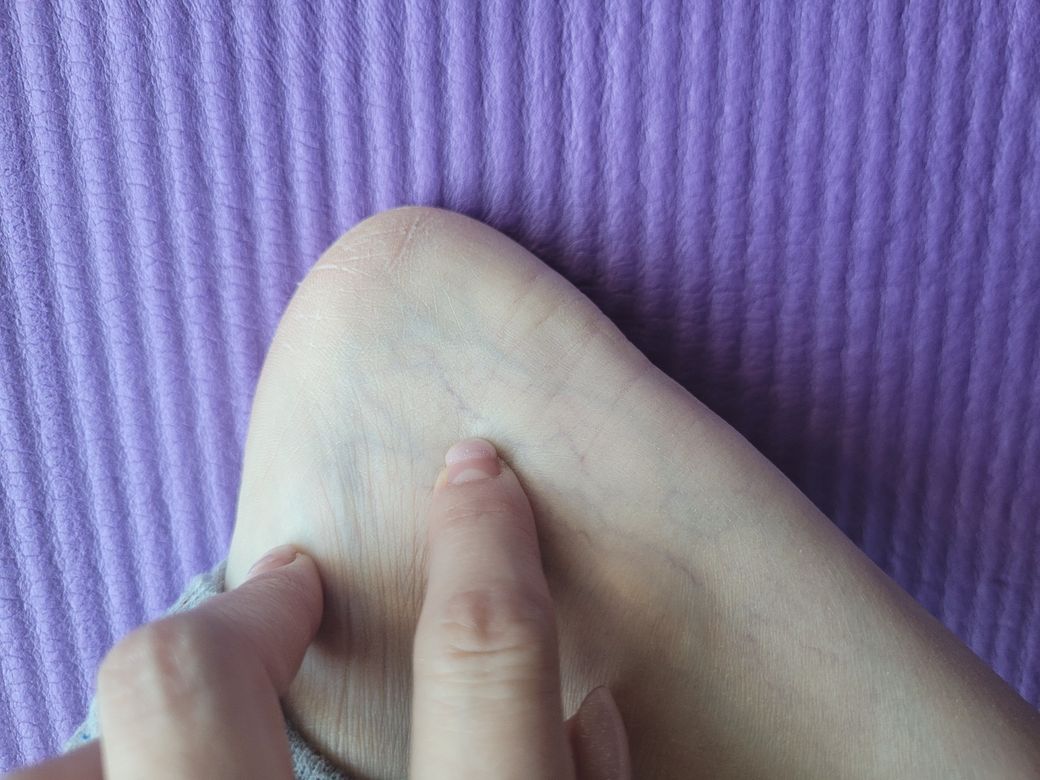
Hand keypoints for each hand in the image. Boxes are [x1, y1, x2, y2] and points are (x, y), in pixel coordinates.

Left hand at [10, 439, 629, 778]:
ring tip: (188, 708)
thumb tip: (587, 706)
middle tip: (287, 592)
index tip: (477, 473)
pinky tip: (118, 779)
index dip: (486, 544)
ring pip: (73, 766)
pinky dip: (80, 779)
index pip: (481, 663)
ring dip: (110, 726)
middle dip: (243, 615)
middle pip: (190, 687)